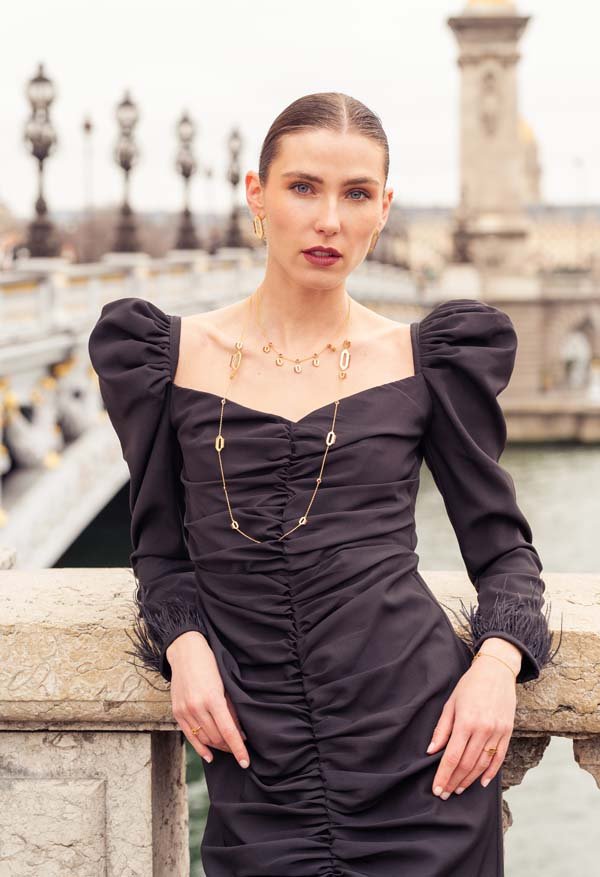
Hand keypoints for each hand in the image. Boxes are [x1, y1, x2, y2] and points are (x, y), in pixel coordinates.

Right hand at [166, 631, 249, 768]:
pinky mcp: (177, 712)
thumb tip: (240, 733)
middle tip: (240, 747)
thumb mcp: (225, 685)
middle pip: (216, 738)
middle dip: (230, 746)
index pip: (228, 732)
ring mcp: (185, 711)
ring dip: (218, 745)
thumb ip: (231, 709)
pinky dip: (200, 748)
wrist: (185, 652)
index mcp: (212, 699)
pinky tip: (209, 755)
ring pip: (204, 739)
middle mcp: (197, 708)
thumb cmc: (210, 665)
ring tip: (228, 746)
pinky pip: (190, 736)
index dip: (238, 749)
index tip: (245, 762)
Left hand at [426, 650, 516, 798]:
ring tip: (458, 789)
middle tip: (445, 793)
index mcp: (466, 722)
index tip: (437, 789)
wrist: (497, 671)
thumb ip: (442, 729)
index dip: (443, 775)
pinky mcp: (507, 732)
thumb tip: (431, 751)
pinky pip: (499, 758)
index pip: (452, 756)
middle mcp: (483, 730)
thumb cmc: (470, 685)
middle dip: (454, 781)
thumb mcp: (451, 703)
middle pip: (466, 764)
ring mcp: (497, 732)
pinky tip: (481, 782)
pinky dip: (490, 772)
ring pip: (482, 764)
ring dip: (469, 780)